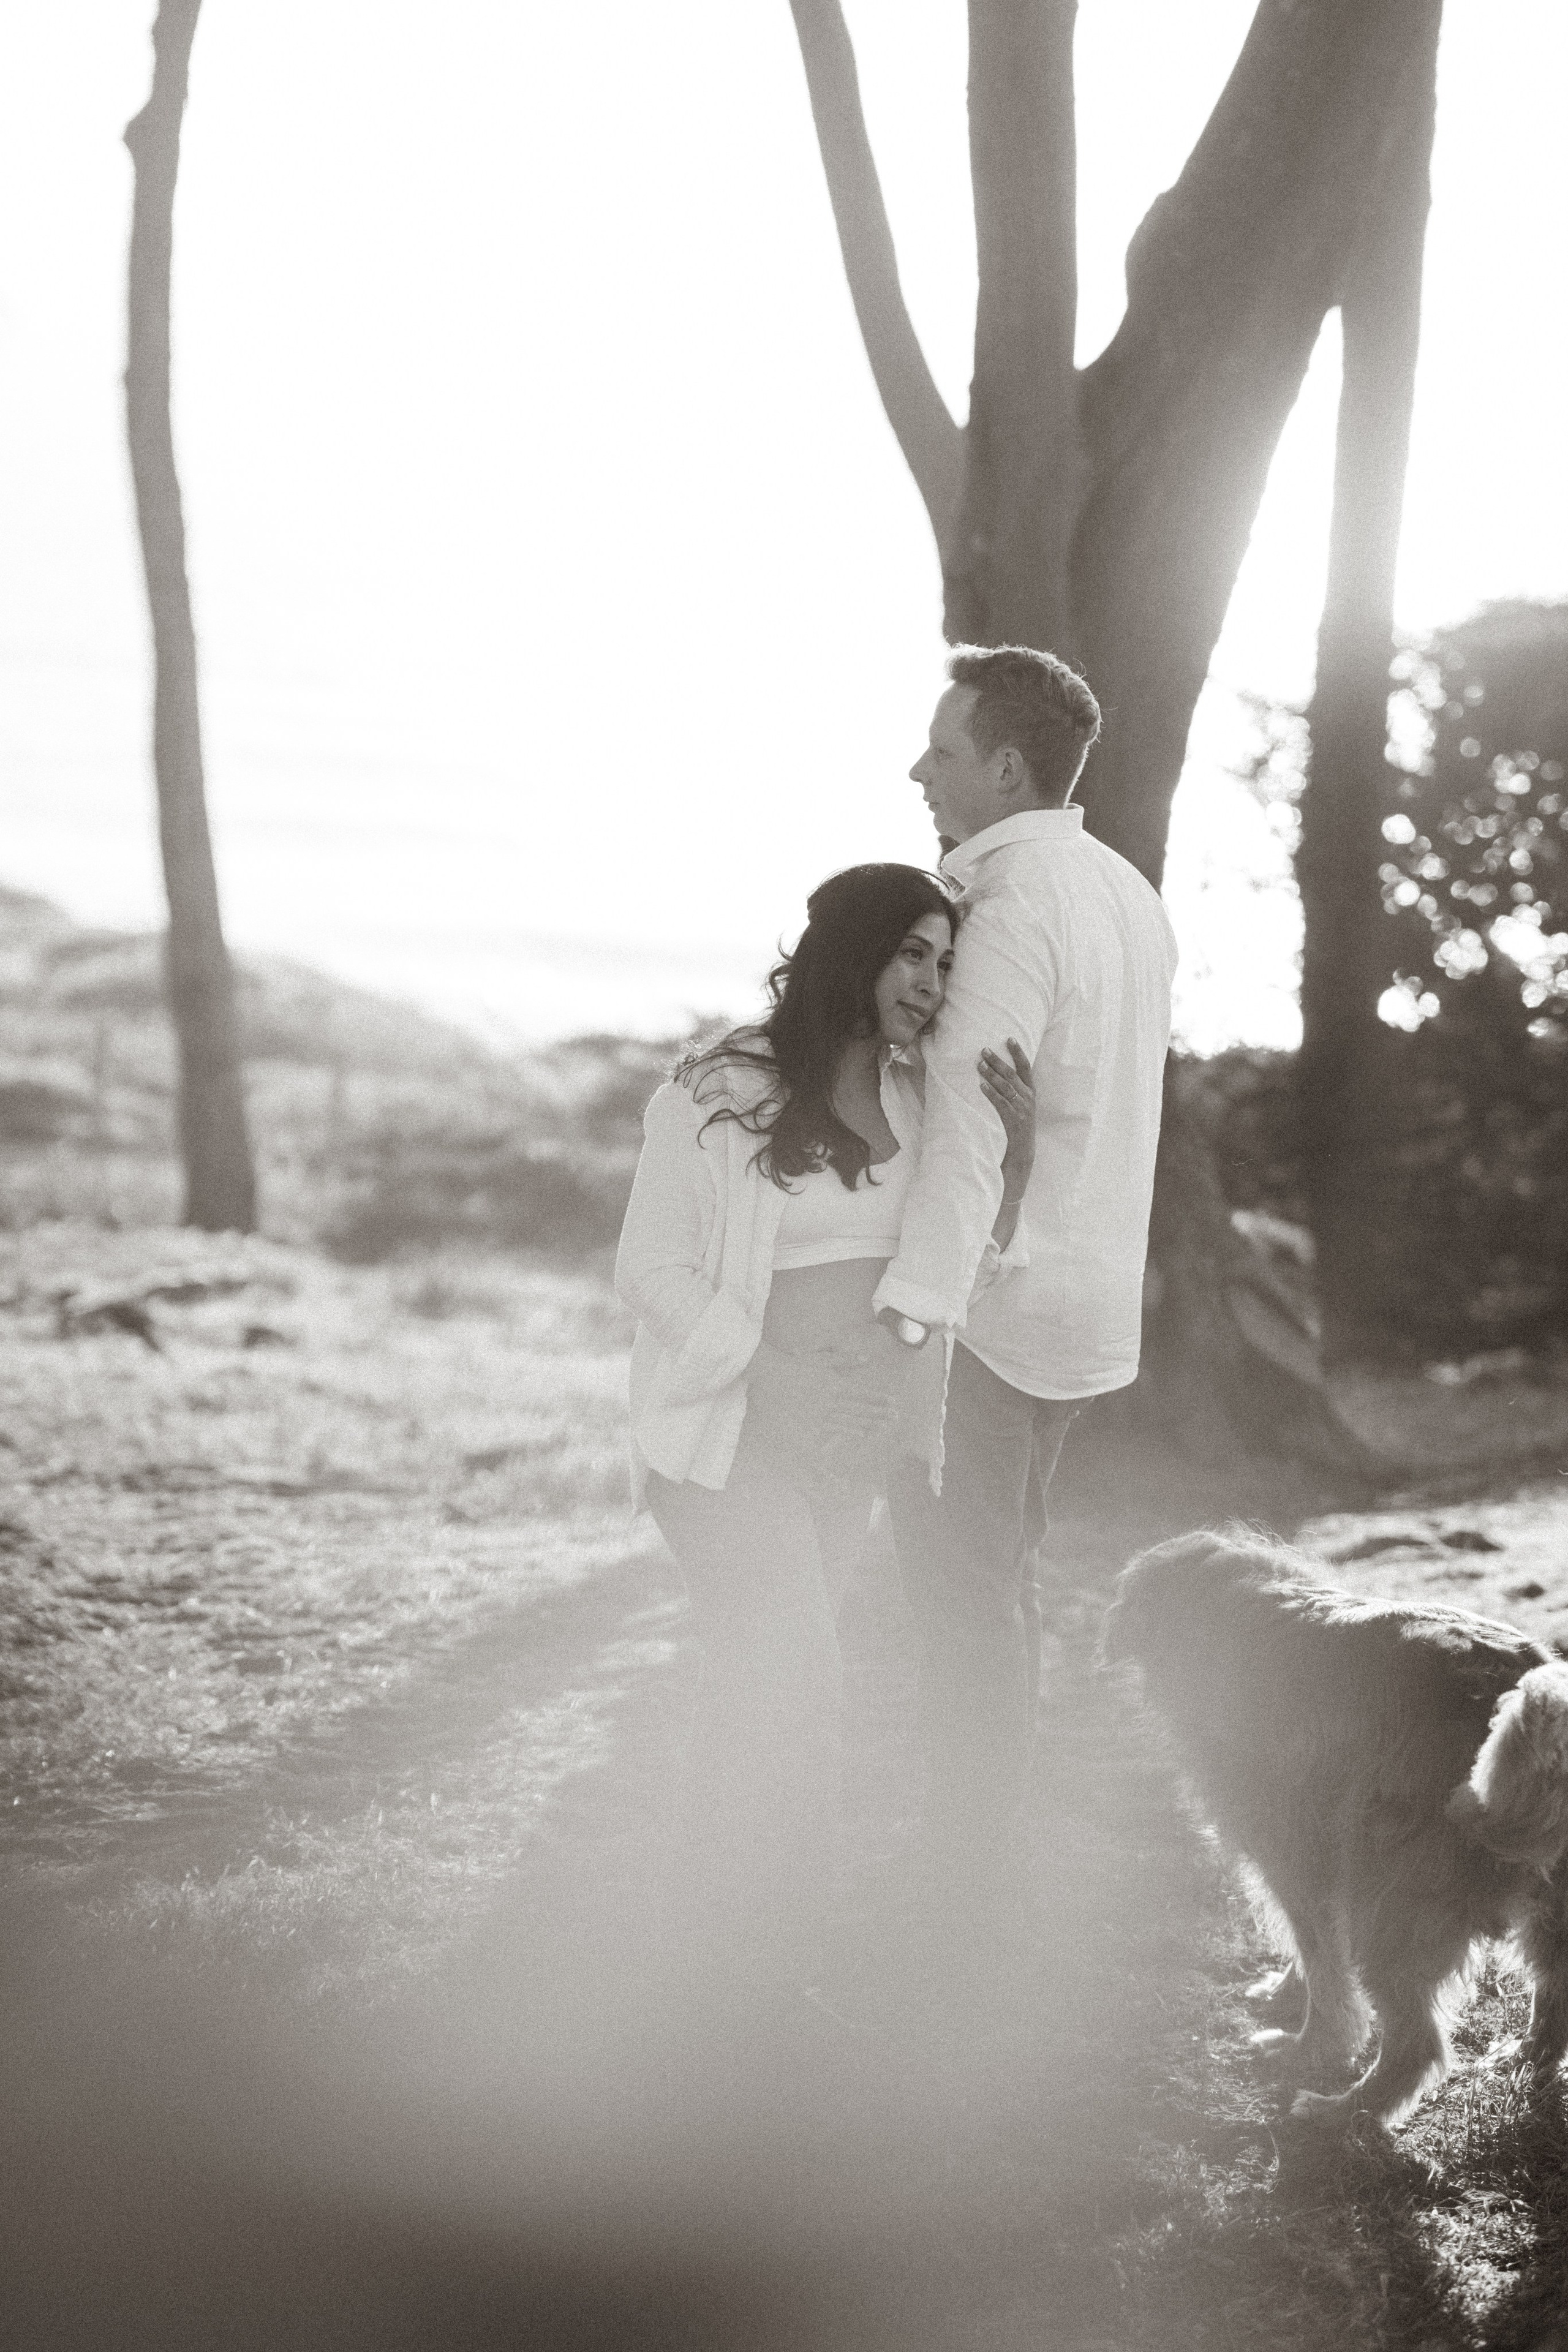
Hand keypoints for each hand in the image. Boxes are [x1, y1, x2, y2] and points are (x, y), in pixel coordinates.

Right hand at [746, 1338, 896, 1475]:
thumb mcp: (824, 1358)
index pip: (863, 1393)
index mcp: (836, 1383)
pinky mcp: (812, 1422)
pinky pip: (835, 1428)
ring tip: (885, 1426)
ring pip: (852, 1420)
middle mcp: (833, 1399)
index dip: (880, 1399)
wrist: (772, 1378)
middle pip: (861, 1408)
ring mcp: (823, 1412)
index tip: (894, 1402)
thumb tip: (867, 1359)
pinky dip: (851, 1430)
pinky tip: (862, 1433)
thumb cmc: (797, 1365)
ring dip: (870, 1423)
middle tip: (896, 1416)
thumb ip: (846, 1359)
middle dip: (880, 1413)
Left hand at [978, 1036, 1035, 1197]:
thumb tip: (996, 1072)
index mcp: (1031, 1093)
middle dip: (998, 1061)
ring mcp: (1022, 1109)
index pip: (1026, 1067)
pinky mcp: (1014, 1120)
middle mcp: (1028, 1098)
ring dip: (992, 1075)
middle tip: (983, 1050)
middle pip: (1012, 1074)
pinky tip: (981, 1086)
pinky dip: (991, 1094)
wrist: (1023, 1153)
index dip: (1018, 1052)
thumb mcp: (1020, 1106)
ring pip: (1006, 1087)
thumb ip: (1013, 1090)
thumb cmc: (1018, 1127)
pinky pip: (1001, 1104)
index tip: (1009, 1038)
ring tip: (979, 1064)